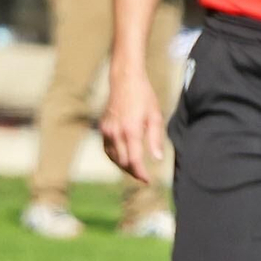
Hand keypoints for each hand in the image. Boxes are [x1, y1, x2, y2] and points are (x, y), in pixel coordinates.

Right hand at [100, 66, 163, 182]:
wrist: (125, 79)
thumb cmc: (143, 96)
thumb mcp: (155, 116)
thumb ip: (155, 139)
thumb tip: (157, 159)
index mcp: (131, 130)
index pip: (134, 161)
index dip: (141, 174)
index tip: (148, 180)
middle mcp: (116, 132)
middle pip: (123, 162)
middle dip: (133, 172)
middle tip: (144, 175)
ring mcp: (107, 129)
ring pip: (113, 157)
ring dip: (123, 166)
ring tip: (135, 169)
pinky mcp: (103, 127)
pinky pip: (107, 148)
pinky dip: (114, 156)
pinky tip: (123, 157)